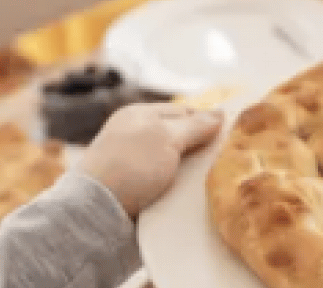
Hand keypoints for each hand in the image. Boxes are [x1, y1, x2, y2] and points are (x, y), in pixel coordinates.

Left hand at [79, 103, 222, 217]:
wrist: (95, 211)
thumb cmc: (131, 166)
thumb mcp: (168, 138)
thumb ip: (195, 125)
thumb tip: (221, 111)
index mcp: (139, 113)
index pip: (183, 111)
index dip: (205, 122)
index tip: (227, 137)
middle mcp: (133, 133)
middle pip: (178, 136)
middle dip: (197, 147)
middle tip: (218, 160)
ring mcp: (130, 160)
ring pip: (171, 159)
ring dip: (186, 169)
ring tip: (203, 179)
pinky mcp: (129, 185)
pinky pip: (160, 179)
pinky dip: (173, 184)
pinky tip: (184, 192)